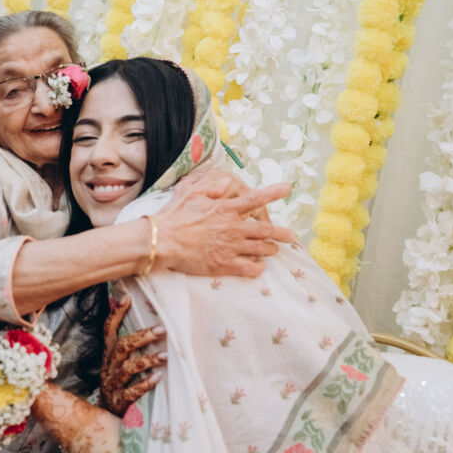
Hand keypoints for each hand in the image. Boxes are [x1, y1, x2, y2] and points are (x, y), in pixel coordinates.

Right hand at [100, 295, 166, 414]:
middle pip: (122, 347)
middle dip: (142, 337)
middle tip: (162, 330)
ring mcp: (113, 384)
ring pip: (127, 369)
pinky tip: (157, 378)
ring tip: (165, 356)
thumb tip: (140, 320)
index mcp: (109, 355)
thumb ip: (127, 343)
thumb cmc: (118, 383)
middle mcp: (109, 367)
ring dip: (147, 361)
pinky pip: (131, 392)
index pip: (108, 330)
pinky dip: (144, 384)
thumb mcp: (118, 362)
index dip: (116, 314)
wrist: (106, 415)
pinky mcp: (119, 401)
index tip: (127, 298)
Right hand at [153, 177, 293, 277]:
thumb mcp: (190, 192)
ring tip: (275, 250)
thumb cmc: (174, 215)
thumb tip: (228, 183)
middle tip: (290, 235)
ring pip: (260, 249)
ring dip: (271, 249)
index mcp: (226, 208)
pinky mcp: (223, 265)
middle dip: (281, 233)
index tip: (288, 188)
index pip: (256, 199)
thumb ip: (212, 187)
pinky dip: (257, 268)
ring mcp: (230, 247)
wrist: (162, 241)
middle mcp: (233, 227)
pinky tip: (260, 268)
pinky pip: (248, 268)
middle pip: (266, 230)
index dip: (274, 192)